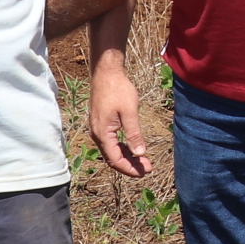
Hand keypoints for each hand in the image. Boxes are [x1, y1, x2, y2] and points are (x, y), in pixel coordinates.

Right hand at [88, 60, 149, 178]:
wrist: (106, 72)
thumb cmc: (118, 89)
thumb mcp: (129, 112)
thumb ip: (134, 134)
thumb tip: (140, 153)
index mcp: (102, 134)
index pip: (115, 160)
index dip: (130, 169)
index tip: (145, 171)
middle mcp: (97, 134)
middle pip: (112, 158)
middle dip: (130, 165)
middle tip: (147, 168)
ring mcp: (98, 129)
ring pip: (111, 151)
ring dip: (127, 157)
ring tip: (143, 161)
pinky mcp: (101, 123)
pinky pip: (110, 142)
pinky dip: (122, 148)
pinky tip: (132, 148)